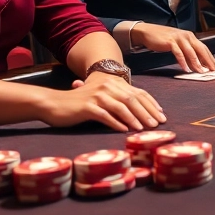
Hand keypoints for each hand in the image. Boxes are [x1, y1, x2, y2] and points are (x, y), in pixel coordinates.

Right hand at [47, 72, 165, 131]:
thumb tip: (139, 114)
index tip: (161, 115)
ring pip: (121, 107)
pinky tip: (125, 131)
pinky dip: (116, 123)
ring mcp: (97, 96)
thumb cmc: (79, 104)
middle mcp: (107, 86)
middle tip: (157, 124)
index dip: (151, 104)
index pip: (138, 93)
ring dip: (135, 119)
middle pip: (132, 99)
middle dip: (147, 112)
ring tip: (144, 129)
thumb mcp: (101, 99)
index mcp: (113, 83)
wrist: (53, 103)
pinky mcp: (87, 107)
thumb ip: (117, 102)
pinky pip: (105, 116)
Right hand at [130, 23, 214, 73]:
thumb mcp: (178, 44)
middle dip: (207, 60)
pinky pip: (179, 53)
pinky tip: (186, 69)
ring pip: (191, 52)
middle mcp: (186, 36)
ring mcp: (178, 38)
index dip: (210, 57)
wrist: (147, 32)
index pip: (203, 48)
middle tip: (212, 70)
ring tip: (200, 72)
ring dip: (196, 63)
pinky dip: (183, 62)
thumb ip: (187, 53)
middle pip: (200, 49)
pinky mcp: (170, 42)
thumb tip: (196, 65)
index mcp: (190, 36)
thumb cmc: (163, 39)